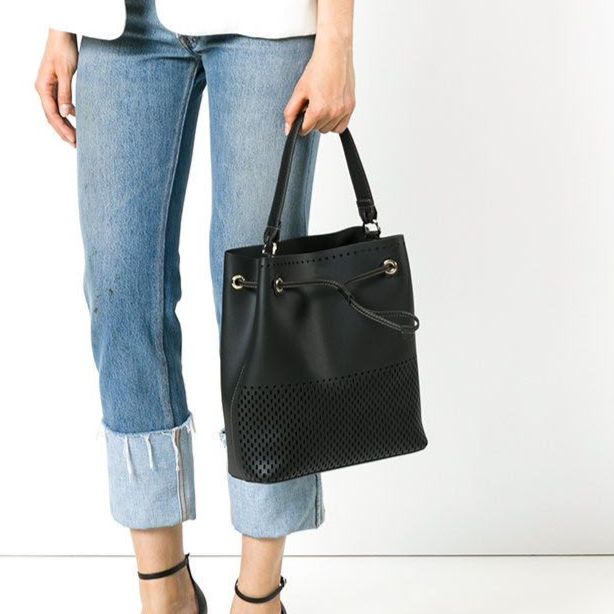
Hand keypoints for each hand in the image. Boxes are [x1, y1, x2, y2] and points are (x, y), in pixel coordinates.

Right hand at [35, 29, 77, 146]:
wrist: (62, 34)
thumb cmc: (63, 50)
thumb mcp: (66, 73)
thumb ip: (65, 93)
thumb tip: (66, 114)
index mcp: (43, 87)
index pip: (52, 115)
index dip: (62, 129)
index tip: (73, 140)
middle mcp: (43, 89)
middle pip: (52, 116)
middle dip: (63, 131)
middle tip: (76, 145)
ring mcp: (48, 87)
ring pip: (56, 112)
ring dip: (65, 125)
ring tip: (76, 137)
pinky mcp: (55, 84)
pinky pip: (60, 104)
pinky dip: (68, 114)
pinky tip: (77, 118)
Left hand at [284, 35, 355, 135]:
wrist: (335, 53)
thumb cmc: (318, 68)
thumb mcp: (299, 90)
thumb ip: (291, 113)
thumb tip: (288, 130)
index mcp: (318, 109)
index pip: (305, 130)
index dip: (301, 122)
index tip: (302, 112)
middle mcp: (333, 112)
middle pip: (317, 129)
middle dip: (313, 120)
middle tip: (313, 102)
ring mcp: (343, 111)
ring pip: (329, 129)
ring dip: (324, 121)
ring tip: (322, 103)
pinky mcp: (351, 107)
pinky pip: (341, 126)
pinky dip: (335, 122)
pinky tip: (331, 109)